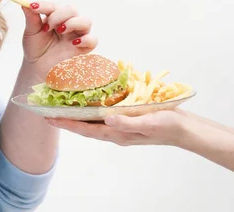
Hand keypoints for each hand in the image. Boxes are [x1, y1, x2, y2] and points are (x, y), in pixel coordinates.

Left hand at [21, 2, 96, 79]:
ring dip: (73, 23)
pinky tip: (73, 43)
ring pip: (86, 21)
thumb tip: (25, 3)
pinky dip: (86, 39)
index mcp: (56, 16)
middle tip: (47, 26)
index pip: (54, 6)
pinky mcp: (84, 48)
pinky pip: (93, 40)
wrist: (38, 68)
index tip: (33, 7)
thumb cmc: (35, 48)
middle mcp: (69, 23)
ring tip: (60, 31)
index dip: (45, 5)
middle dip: (59, 15)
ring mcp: (78, 35)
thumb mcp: (31, 33)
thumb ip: (31, 18)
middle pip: (72, 10)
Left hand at [46, 109, 187, 146]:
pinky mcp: (127, 118)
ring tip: (62, 105)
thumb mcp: (148, 124)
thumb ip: (128, 123)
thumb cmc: (168, 126)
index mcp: (117, 134)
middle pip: (85, 126)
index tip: (49, 117)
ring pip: (93, 120)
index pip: (85, 129)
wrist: (186, 129)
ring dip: (77, 114)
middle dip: (66, 119)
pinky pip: (104, 114)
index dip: (67, 124)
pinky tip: (90, 99)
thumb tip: (108, 119)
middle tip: (48, 110)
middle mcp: (115, 131)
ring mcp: (121, 125)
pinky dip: (93, 108)